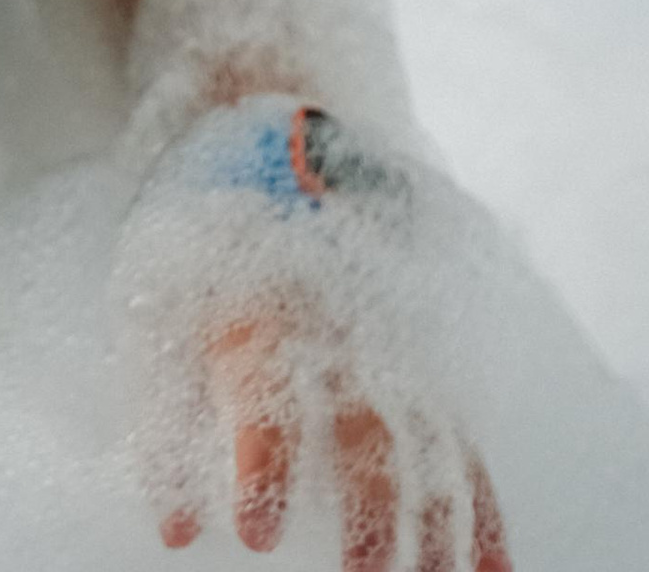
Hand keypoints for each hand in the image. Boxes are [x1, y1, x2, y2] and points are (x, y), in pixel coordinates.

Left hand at [118, 102, 510, 566]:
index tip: (257, 536)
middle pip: (363, 419)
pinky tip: (494, 564)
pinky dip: (484, 503)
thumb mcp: (154, 303)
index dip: (262, 464)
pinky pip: (465, 431)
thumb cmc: (203, 231)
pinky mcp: (431, 345)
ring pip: (430, 432)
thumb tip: (175, 531)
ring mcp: (397, 326)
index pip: (265, 392)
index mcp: (263, 297)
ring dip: (437, 517)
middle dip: (369, 506)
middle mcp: (341, 313)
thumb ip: (164, 420)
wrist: (277, 121)